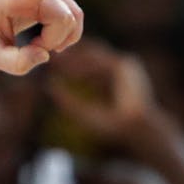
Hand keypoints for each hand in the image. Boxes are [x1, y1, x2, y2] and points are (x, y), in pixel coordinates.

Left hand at [0, 0, 82, 74]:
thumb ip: (17, 63)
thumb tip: (45, 55)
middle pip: (63, 16)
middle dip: (54, 40)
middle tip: (31, 50)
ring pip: (73, 14)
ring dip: (62, 38)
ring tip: (37, 47)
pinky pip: (73, 13)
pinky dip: (66, 33)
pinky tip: (47, 43)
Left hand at [46, 39, 178, 147]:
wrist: (134, 129)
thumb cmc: (112, 125)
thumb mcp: (83, 112)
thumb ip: (67, 100)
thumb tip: (49, 86)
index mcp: (112, 76)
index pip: (88, 62)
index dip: (71, 61)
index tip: (52, 63)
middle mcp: (119, 68)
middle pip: (91, 54)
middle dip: (71, 54)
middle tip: (51, 56)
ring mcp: (124, 65)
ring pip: (94, 55)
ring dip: (76, 58)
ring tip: (58, 62)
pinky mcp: (125, 66)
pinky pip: (101, 61)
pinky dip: (86, 65)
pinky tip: (70, 71)